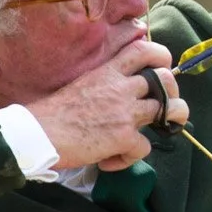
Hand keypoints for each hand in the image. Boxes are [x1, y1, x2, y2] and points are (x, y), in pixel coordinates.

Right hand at [27, 36, 188, 172]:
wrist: (39, 133)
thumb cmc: (52, 113)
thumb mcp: (81, 85)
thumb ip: (104, 85)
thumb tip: (117, 96)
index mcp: (107, 72)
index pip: (143, 50)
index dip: (161, 55)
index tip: (163, 65)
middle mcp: (121, 88)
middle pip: (165, 79)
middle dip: (173, 91)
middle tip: (164, 104)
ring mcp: (125, 112)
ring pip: (169, 109)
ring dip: (170, 120)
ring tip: (157, 129)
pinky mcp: (124, 136)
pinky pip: (144, 147)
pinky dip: (130, 157)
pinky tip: (110, 161)